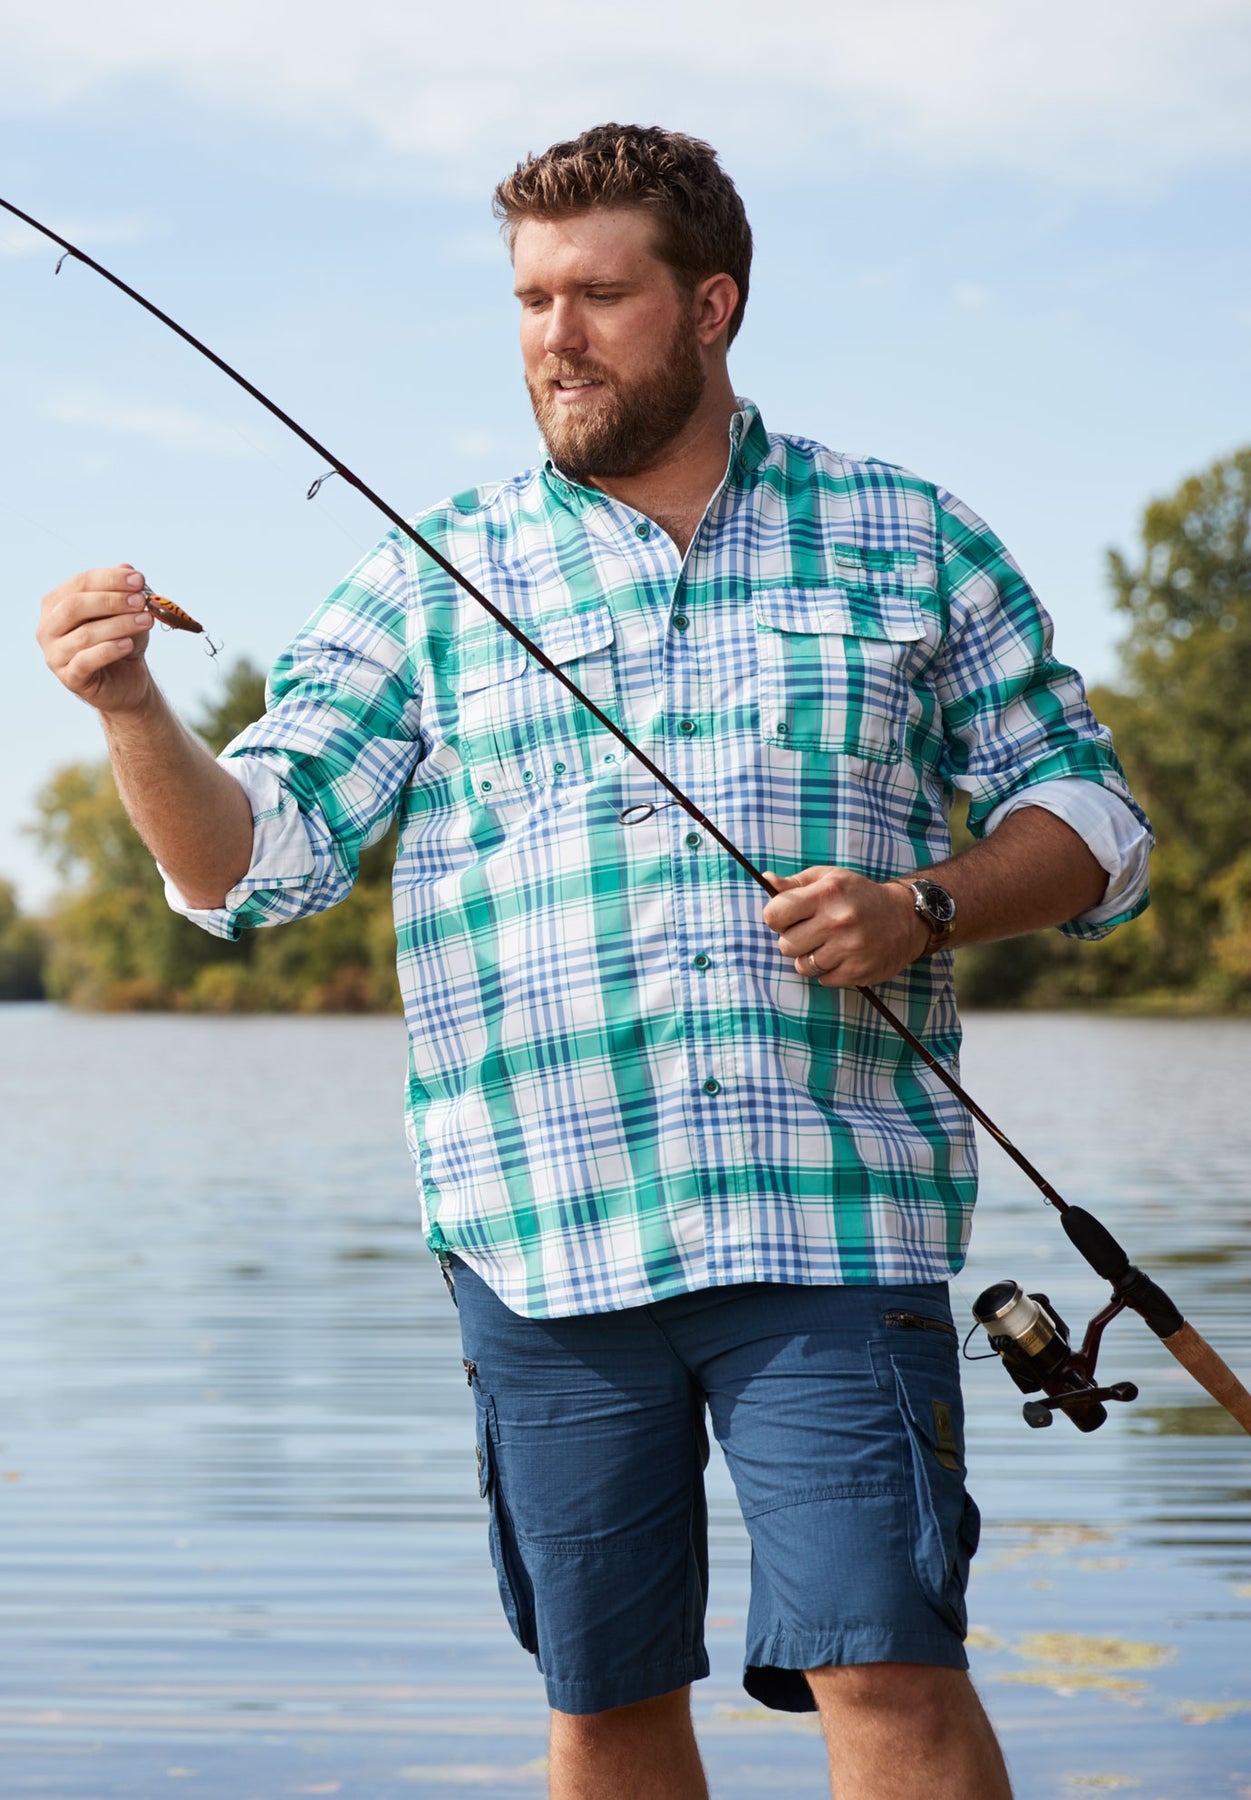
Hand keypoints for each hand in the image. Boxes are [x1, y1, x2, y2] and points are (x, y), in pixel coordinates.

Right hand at [37, 565, 156, 713]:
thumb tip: (126, 567)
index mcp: (56, 604)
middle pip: (75, 606)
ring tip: (145, 621)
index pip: (79, 583)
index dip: (110, 579)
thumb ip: (122, 591)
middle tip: (141, 601)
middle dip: (112, 601)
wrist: (128, 681)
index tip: (139, 580)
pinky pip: (86, 661)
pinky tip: (129, 644)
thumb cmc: (122, 641)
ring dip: (119, 625)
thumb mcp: (126, 613)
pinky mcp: (69, 677)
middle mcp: (48, 627)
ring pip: (84, 634)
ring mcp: (54, 654)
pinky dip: (109, 650)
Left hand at [761, 865, 928, 986]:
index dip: (776, 918)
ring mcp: (849, 948)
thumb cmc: (859, 895)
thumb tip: (766, 880)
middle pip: (785, 945)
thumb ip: (795, 883)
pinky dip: (828, 971)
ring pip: (802, 966)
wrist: (906, 917)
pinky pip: (823, 979)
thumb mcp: (829, 878)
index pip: (774, 915)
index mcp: (826, 893)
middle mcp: (838, 921)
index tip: (786, 917)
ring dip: (810, 958)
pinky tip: (842, 956)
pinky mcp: (858, 971)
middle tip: (811, 932)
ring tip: (828, 944)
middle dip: (793, 940)